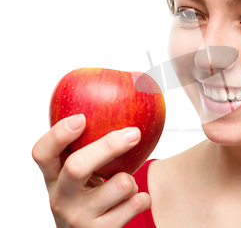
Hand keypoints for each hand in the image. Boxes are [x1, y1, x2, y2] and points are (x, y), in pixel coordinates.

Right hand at [32, 114, 150, 227]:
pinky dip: (142, 197)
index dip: (58, 134)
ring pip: (119, 185)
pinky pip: (136, 204)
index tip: (81, 117)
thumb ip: (92, 142)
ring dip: (131, 178)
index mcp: (52, 177)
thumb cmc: (91, 193)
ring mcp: (79, 219)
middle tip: (134, 132)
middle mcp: (60, 198)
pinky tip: (135, 199)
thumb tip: (134, 83)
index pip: (41, 153)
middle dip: (109, 146)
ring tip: (125, 183)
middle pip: (77, 167)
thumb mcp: (84, 171)